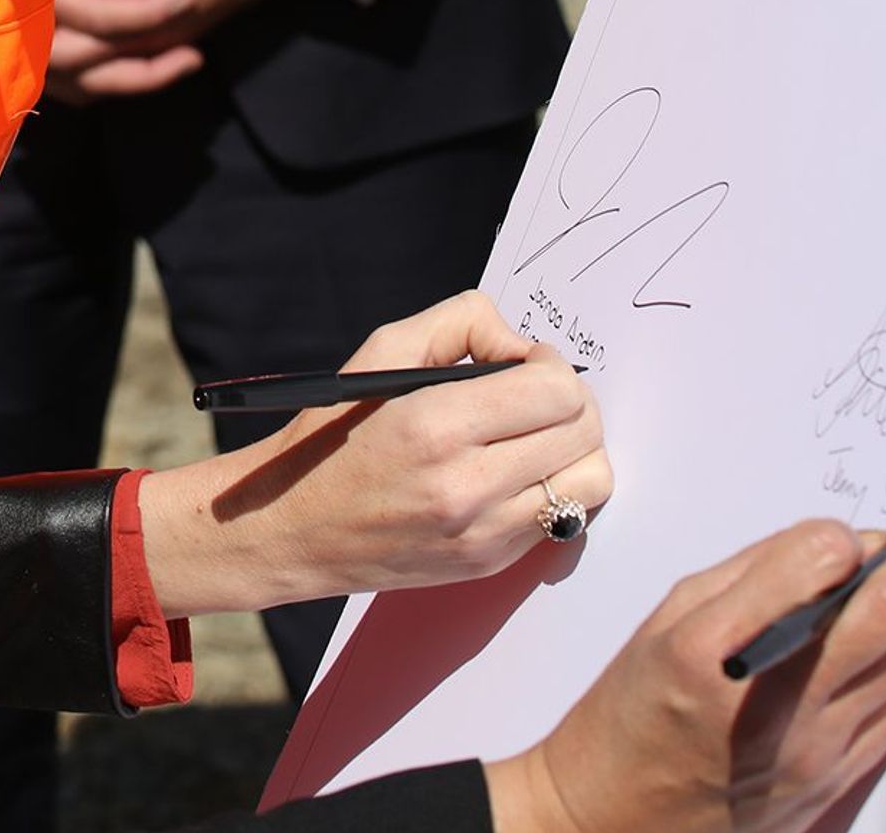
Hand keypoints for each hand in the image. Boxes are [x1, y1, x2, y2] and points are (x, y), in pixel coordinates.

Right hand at [140, 292, 610, 616]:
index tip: (525, 363)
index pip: (555, 391)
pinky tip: (513, 473)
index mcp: (436, 425)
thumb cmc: (333, 435)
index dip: (552, 366)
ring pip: (591, 482)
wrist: (294, 529)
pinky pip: (563, 520)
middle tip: (534, 395)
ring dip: (575, 450)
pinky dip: (554, 489)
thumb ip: (460, 322)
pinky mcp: (489, 564)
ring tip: (534, 437)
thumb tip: (521, 344)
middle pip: (584, 433)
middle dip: (571, 402)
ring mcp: (482, 535)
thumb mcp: (380, 352)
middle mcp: (466, 487)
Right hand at [486, 522, 885, 832]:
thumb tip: (838, 544)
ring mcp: (815, 750)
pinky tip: (882, 651)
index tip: (837, 539)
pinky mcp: (839, 781)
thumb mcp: (668, 620)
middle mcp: (773, 702)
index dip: (839, 536)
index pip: (817, 563)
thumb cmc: (636, 711)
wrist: (624, 818)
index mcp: (711, 649)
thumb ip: (753, 575)